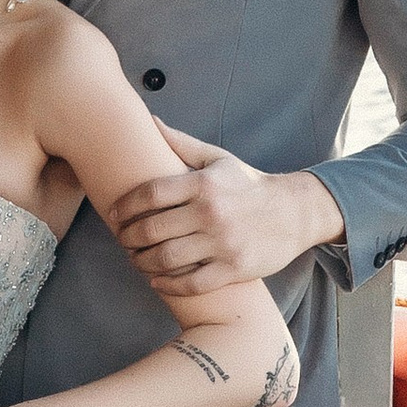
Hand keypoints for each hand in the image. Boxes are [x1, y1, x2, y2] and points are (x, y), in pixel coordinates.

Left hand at [110, 131, 343, 297]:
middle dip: (128, 238)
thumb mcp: (218, 159)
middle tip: (123, 240)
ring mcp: (223, 243)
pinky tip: (156, 280)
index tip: (113, 214)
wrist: (294, 213)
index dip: (124, 206)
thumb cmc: (247, 185)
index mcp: (204, 184)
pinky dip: (167, 285)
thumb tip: (150, 121)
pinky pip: (191, 283)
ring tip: (136, 259)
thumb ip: (181, 144)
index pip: (150, 194)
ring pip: (166, 259)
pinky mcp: (233, 269)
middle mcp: (211, 213)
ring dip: (142, 262)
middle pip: (152, 230)